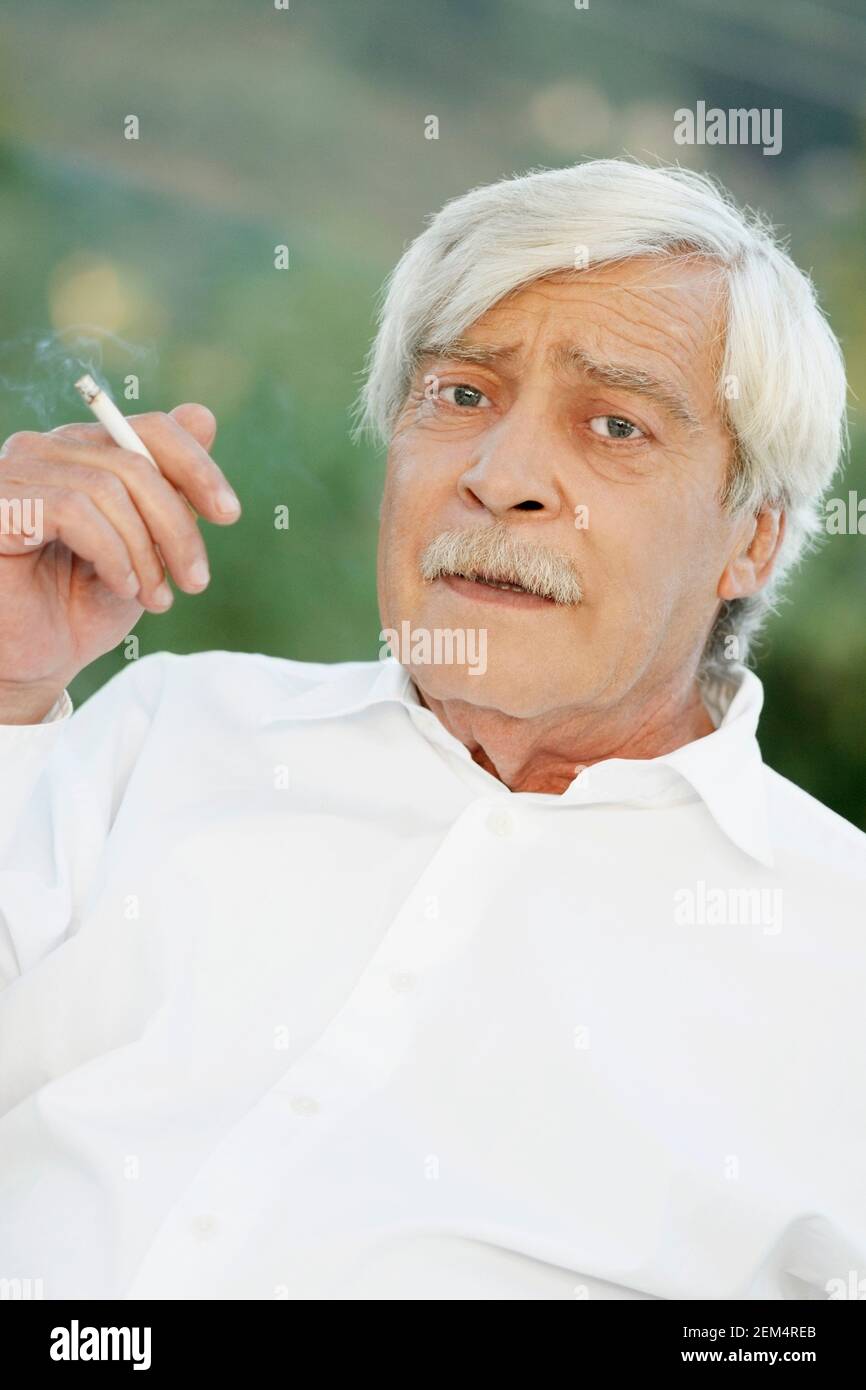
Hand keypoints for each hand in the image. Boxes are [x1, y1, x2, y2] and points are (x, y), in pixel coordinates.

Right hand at [0, 403, 239, 721]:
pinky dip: (111, 552)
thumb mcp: (144, 548)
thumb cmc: (81, 607)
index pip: (148, 430)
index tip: (228, 515)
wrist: (31, 665)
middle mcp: (44, 450)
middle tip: (194, 581)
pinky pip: (73, 509)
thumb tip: (203, 414)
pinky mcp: (0, 506)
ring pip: (108, 488)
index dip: (196, 466)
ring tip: (155, 597)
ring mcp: (15, 473)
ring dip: (145, 552)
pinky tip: (120, 586)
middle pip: (135, 461)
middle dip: (177, 526)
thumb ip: (169, 488)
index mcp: (81, 452)